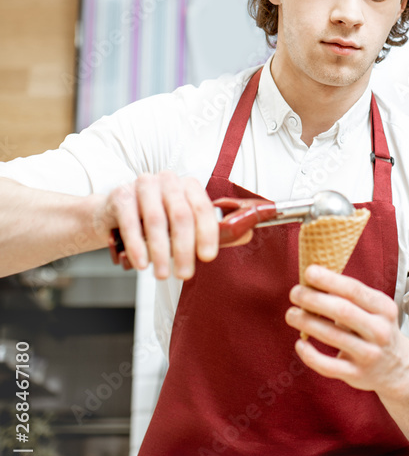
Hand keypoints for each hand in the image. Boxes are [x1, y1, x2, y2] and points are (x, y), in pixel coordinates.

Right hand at [99, 171, 251, 279]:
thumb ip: (210, 231)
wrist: (113, 214)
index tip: (208, 257)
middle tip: (184, 274)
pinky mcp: (121, 195)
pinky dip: (137, 247)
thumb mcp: (182, 225)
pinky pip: (131, 223)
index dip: (207, 234)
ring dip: (161, 252)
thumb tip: (247, 235)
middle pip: (181, 215)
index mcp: (188, 185)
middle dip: (184, 249)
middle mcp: (167, 180)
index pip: (202, 208)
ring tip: (162, 274)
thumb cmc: (154, 220)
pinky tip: (142, 264)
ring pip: (156, 221)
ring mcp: (143, 185)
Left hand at [285, 264, 408, 398]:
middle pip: (342, 311)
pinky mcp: (356, 375)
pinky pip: (327, 366)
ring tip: (291, 314)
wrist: (398, 367)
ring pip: (333, 336)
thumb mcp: (374, 309)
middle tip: (295, 293)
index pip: (354, 290)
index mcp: (383, 308)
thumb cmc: (376, 328)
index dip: (330, 280)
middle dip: (314, 299)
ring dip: (307, 323)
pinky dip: (310, 355)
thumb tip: (312, 280)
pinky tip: (299, 344)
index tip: (309, 272)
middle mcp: (379, 330)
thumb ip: (349, 296)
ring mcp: (369, 354)